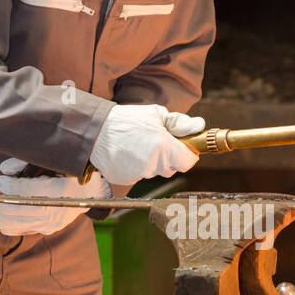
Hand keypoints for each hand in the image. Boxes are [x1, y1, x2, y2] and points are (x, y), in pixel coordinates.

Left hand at [0, 158, 110, 235]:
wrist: (93, 191)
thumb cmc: (71, 172)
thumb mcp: (53, 161)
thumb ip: (26, 162)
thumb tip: (4, 169)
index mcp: (58, 189)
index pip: (27, 191)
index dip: (10, 186)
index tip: (0, 181)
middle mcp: (56, 208)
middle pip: (22, 210)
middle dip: (1, 207)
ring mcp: (54, 221)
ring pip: (24, 224)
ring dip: (3, 221)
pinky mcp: (52, 228)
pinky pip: (29, 231)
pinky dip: (14, 229)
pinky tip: (2, 226)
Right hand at [89, 104, 205, 184]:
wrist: (96, 131)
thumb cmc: (126, 120)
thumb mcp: (156, 114)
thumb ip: (179, 122)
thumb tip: (199, 125)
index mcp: (164, 146)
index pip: (188, 162)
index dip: (188, 155)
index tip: (183, 148)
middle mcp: (153, 164)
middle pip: (171, 168)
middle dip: (168, 157)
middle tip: (156, 142)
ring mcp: (139, 174)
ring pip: (155, 172)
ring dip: (152, 162)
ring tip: (138, 145)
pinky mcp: (127, 180)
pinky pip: (139, 176)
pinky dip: (137, 168)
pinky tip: (128, 154)